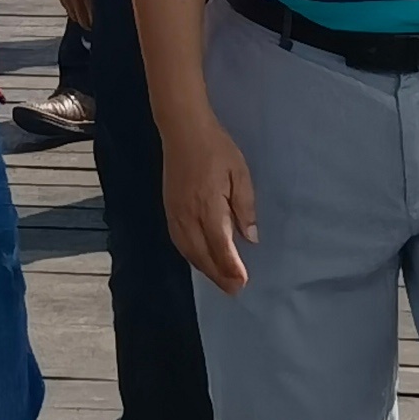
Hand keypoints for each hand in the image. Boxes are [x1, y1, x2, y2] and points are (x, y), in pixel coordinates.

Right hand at [161, 113, 258, 291]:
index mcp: (208, 204)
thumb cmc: (216, 148)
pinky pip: (178, 241)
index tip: (243, 282)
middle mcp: (188, 214)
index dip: (231, 266)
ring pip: (188, 251)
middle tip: (235, 290)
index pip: (220, 244)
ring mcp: (174, 213)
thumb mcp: (240, 172)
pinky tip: (200, 260)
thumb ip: (245, 206)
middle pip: (202, 254)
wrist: (182, 129)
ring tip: (220, 281)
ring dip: (204, 269)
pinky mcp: (168, 209)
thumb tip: (250, 237)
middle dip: (218, 275)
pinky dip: (190, 256)